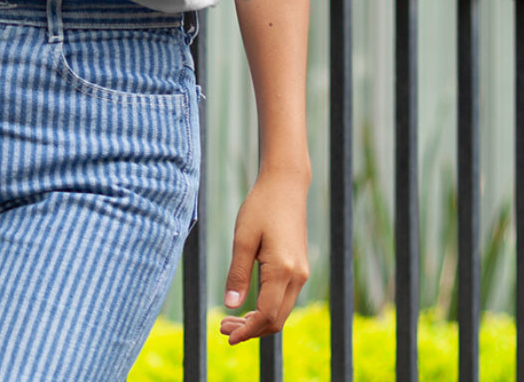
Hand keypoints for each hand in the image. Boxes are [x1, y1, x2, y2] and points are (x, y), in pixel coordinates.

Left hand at [219, 166, 309, 343]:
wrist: (286, 185)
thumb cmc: (261, 206)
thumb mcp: (243, 238)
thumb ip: (238, 273)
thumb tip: (230, 306)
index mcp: (283, 270)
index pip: (267, 315)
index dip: (248, 331)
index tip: (227, 337)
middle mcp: (297, 276)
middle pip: (276, 319)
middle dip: (250, 330)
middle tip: (223, 329)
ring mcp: (301, 273)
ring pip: (281, 311)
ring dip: (258, 321)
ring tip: (230, 320)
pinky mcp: (299, 268)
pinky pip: (284, 299)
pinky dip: (266, 309)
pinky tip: (248, 306)